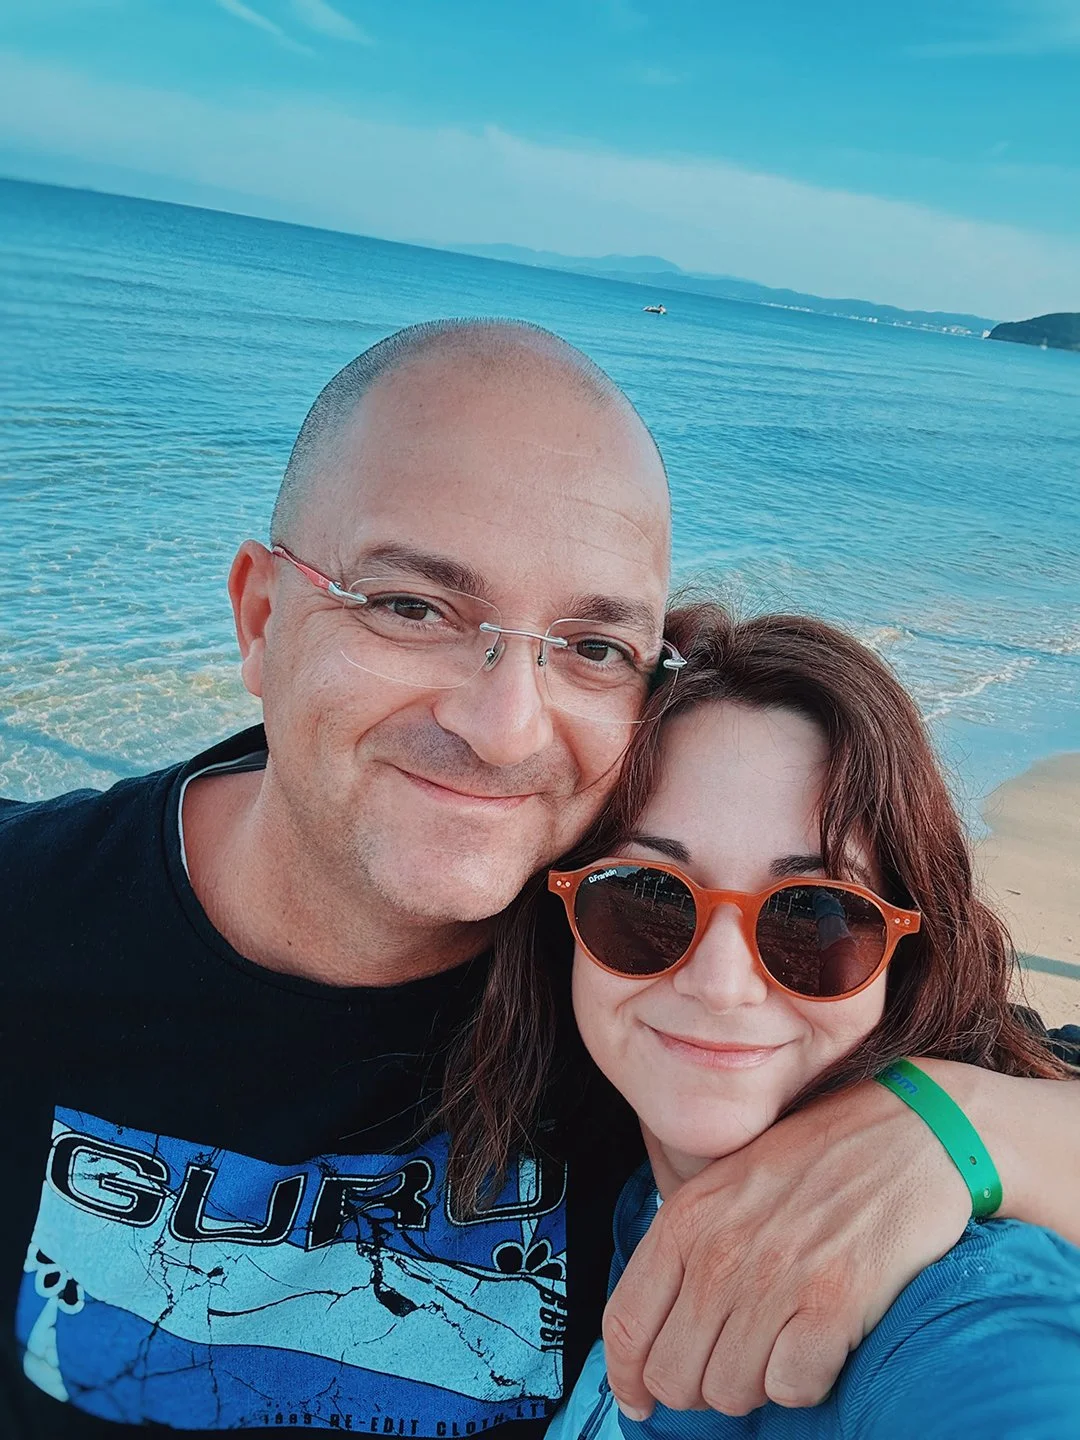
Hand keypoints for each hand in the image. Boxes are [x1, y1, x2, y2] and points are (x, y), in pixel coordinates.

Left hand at [602, 1078, 971, 1417]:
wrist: (911, 1132)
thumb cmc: (820, 1160)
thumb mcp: (731, 1183)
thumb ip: (690, 1244)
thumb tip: (658, 1329)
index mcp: (687, 1218)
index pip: (626, 1323)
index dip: (626, 1377)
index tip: (639, 1401)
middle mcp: (721, 1250)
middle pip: (673, 1373)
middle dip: (699, 1386)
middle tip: (735, 1362)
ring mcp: (775, 1278)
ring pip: (730, 1392)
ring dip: (755, 1384)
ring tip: (784, 1341)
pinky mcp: (833, 1303)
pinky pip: (791, 1389)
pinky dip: (804, 1382)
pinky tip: (819, 1343)